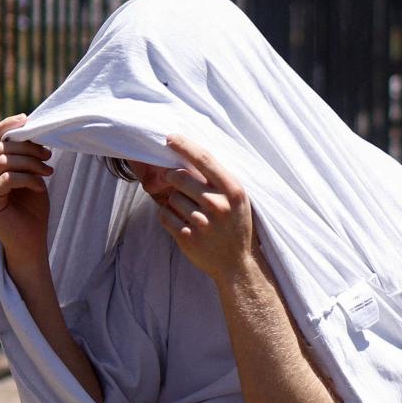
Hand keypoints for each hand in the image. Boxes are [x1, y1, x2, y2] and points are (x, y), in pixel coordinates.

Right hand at [0, 114, 53, 272]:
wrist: (31, 243)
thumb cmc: (32, 210)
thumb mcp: (29, 174)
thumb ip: (23, 154)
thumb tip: (27, 124)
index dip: (7, 126)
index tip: (29, 121)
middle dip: (28, 148)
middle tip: (48, 155)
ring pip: (4, 160)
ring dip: (31, 163)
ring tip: (48, 171)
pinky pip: (7, 178)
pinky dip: (28, 180)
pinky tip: (40, 188)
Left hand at [155, 134, 255, 282]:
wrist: (237, 264)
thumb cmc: (235, 225)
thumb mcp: (236, 199)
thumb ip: (217, 180)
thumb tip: (187, 156)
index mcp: (232, 190)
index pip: (205, 159)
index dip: (185, 145)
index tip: (170, 137)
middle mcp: (218, 204)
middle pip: (179, 176)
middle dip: (174, 178)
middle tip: (180, 185)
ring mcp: (202, 222)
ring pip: (171, 197)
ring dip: (174, 202)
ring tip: (191, 212)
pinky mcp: (187, 237)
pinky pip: (164, 215)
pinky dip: (167, 216)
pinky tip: (182, 223)